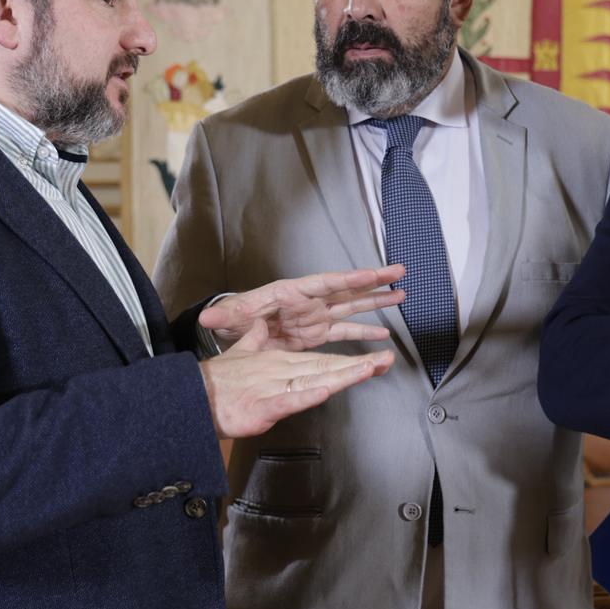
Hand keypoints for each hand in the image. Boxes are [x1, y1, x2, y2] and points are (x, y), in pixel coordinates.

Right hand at [198, 346, 394, 438]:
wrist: (190, 398)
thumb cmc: (216, 382)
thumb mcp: (239, 357)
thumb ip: (254, 340)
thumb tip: (261, 324)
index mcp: (280, 362)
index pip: (322, 361)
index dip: (349, 361)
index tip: (374, 360)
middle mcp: (282, 371)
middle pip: (327, 368)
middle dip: (359, 366)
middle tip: (386, 361)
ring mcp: (274, 386)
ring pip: (316, 379)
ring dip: (344, 375)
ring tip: (370, 369)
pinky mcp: (264, 406)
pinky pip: (291, 400)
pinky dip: (309, 395)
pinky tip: (328, 390)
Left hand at [199, 265, 405, 352]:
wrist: (234, 332)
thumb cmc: (234, 318)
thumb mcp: (231, 316)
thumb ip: (225, 316)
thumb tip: (208, 317)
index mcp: (293, 292)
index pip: (326, 283)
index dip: (350, 279)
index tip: (373, 274)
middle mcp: (310, 302)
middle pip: (347, 289)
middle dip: (373, 282)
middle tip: (399, 273)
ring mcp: (316, 317)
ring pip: (351, 308)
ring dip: (375, 303)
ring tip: (401, 296)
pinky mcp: (316, 335)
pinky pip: (344, 332)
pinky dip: (363, 333)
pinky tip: (382, 335)